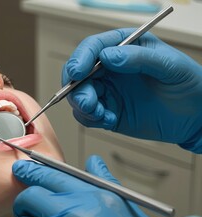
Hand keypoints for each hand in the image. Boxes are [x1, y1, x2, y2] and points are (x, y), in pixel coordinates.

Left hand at [7, 155, 166, 216]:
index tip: (21, 169)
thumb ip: (107, 184)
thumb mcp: (128, 213)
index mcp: (96, 200)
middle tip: (28, 209)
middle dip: (25, 202)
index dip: (32, 170)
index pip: (54, 175)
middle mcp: (75, 215)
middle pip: (30, 196)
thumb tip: (94, 162)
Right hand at [62, 28, 201, 151]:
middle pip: (77, 73)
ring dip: (83, 106)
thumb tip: (107, 56)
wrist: (196, 118)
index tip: (77, 71)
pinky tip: (109, 120)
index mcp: (124, 48)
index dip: (80, 58)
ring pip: (78, 95)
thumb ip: (139, 58)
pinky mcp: (107, 111)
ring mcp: (107, 91)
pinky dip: (91, 119)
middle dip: (76, 87)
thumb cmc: (188, 84)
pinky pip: (87, 115)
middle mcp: (110, 68)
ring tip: (101, 113)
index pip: (93, 47)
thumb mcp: (170, 66)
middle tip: (86, 101)